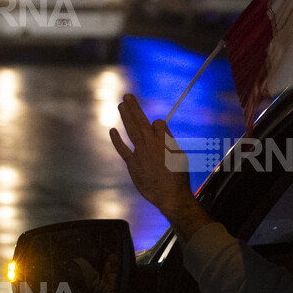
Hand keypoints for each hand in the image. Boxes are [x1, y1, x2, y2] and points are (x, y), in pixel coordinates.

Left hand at [110, 94, 212, 238]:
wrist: (170, 196)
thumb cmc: (178, 177)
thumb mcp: (180, 156)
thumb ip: (169, 141)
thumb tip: (162, 129)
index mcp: (164, 142)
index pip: (158, 123)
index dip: (159, 124)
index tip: (160, 131)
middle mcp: (150, 145)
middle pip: (140, 121)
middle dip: (134, 107)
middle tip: (127, 95)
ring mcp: (140, 154)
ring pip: (131, 131)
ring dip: (126, 116)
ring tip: (121, 105)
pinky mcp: (133, 165)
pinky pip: (123, 149)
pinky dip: (117, 140)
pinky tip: (112, 130)